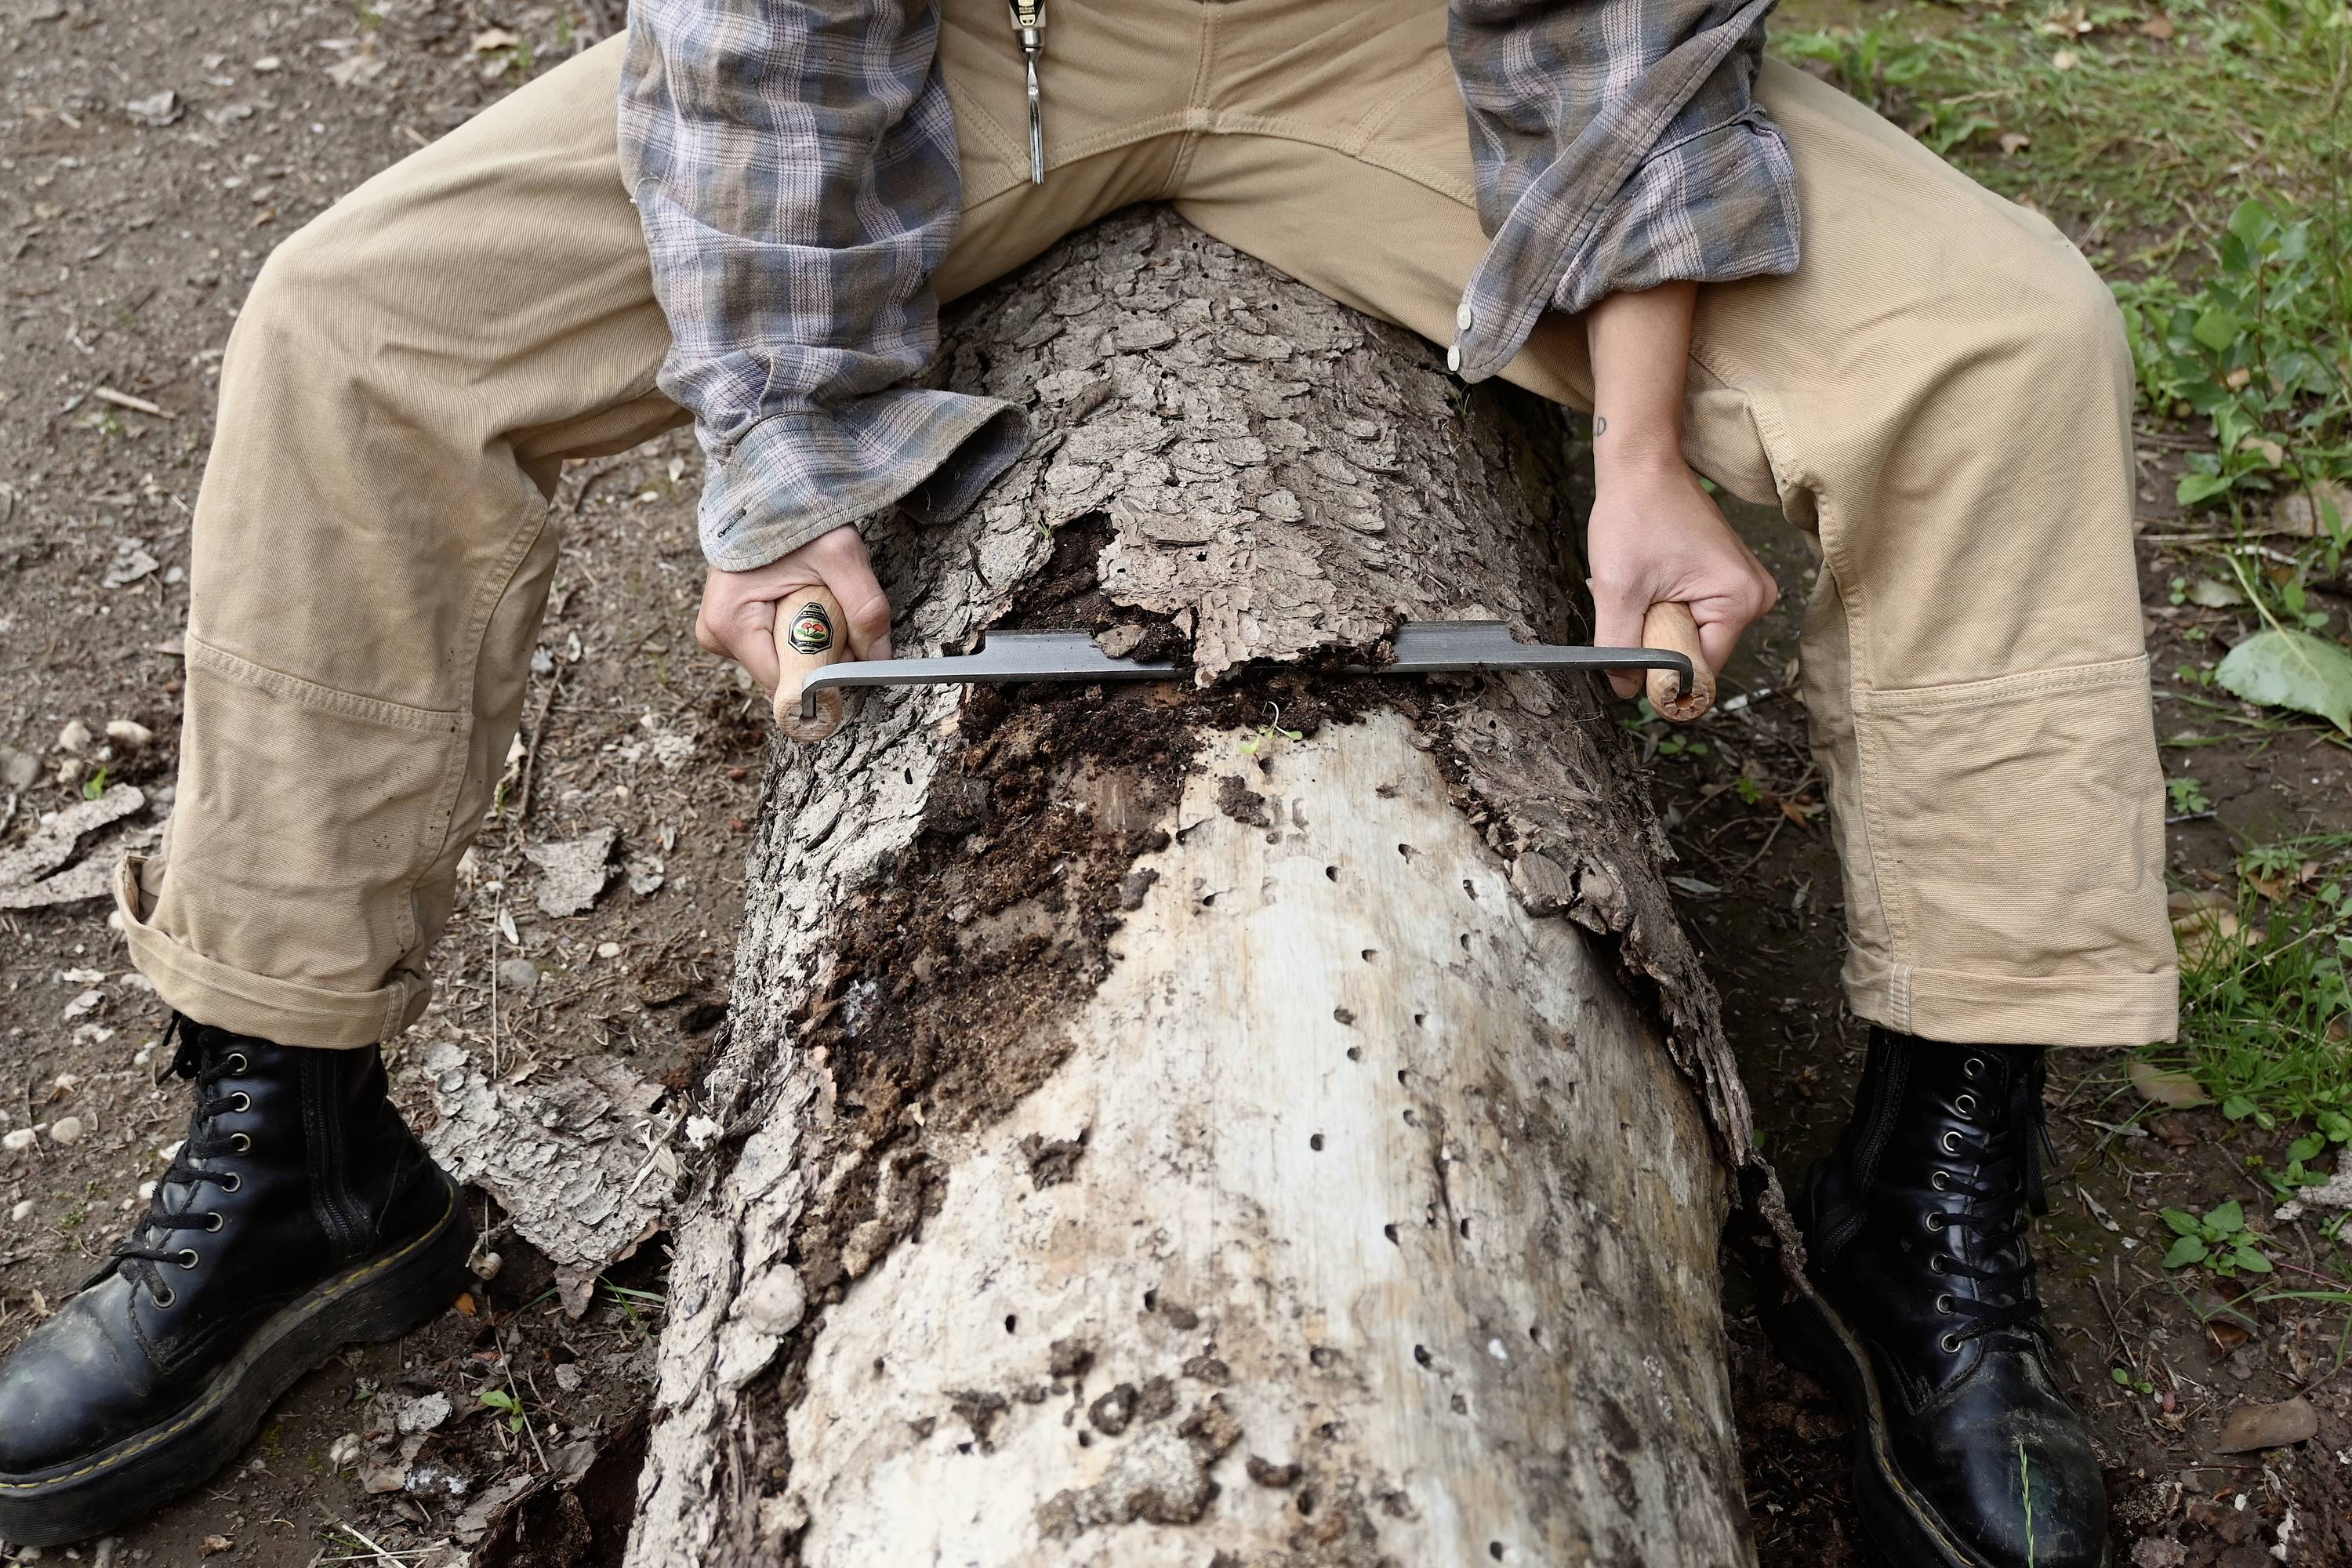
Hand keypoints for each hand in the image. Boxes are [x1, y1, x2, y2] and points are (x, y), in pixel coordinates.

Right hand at [695, 525, 892, 695]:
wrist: (771, 486)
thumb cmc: (795, 514)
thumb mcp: (840, 556)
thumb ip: (865, 608)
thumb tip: (879, 659)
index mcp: (729, 624)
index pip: (785, 682)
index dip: (825, 675)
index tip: (853, 652)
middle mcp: (716, 634)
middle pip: (784, 674)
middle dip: (821, 656)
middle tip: (837, 610)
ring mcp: (721, 630)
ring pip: (783, 660)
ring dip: (812, 641)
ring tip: (818, 596)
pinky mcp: (733, 624)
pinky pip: (776, 645)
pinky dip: (800, 630)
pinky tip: (804, 598)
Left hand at [1585, 454, 1777, 698]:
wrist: (1642, 465)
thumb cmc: (1635, 513)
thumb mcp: (1618, 589)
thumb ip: (1620, 648)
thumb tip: (1625, 691)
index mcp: (1741, 600)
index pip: (1701, 670)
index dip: (1661, 677)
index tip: (1629, 664)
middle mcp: (1754, 597)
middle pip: (1697, 654)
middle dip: (1657, 641)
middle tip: (1634, 603)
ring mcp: (1742, 587)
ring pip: (1689, 635)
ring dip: (1657, 624)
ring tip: (1642, 586)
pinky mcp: (1725, 579)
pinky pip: (1690, 615)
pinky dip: (1663, 608)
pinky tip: (1650, 580)